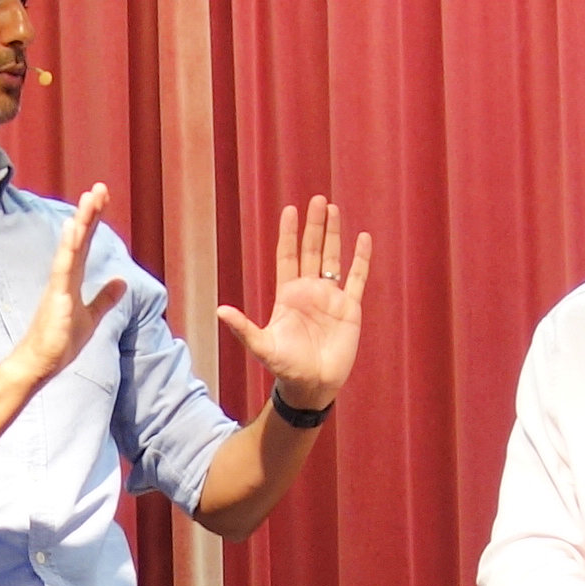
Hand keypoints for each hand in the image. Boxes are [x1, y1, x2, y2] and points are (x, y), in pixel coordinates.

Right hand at [15, 184, 132, 389]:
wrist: (41, 364)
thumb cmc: (61, 341)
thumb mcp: (92, 317)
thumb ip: (105, 298)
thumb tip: (122, 281)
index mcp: (73, 278)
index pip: (86, 243)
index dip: (95, 220)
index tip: (103, 197)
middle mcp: (65, 276)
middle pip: (79, 238)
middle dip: (89, 213)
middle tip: (99, 187)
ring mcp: (59, 285)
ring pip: (71, 247)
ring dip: (80, 223)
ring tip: (89, 199)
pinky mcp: (56, 297)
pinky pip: (63, 269)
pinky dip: (68, 248)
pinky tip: (73, 228)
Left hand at [208, 196, 373, 416]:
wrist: (312, 385)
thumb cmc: (286, 367)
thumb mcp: (262, 346)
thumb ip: (243, 328)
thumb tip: (220, 311)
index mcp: (288, 295)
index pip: (288, 255)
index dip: (289, 234)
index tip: (290, 210)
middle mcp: (310, 291)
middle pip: (312, 250)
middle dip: (314, 225)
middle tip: (318, 199)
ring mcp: (331, 298)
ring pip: (334, 258)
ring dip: (334, 234)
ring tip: (334, 209)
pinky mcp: (350, 309)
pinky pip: (357, 278)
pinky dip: (361, 259)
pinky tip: (363, 238)